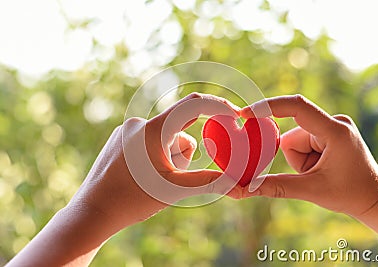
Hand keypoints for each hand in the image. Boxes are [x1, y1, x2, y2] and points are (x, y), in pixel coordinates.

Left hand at [7, 93, 241, 266]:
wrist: (93, 211)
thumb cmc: (132, 200)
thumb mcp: (174, 190)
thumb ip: (208, 182)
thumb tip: (236, 181)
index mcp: (154, 130)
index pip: (194, 105)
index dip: (218, 107)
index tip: (235, 115)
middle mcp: (139, 123)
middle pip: (180, 132)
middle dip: (182, 155)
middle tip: (165, 178)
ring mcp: (126, 130)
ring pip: (165, 139)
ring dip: (168, 158)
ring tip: (148, 180)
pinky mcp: (119, 138)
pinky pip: (149, 141)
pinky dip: (154, 156)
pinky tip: (138, 175)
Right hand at [240, 94, 377, 246]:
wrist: (374, 199)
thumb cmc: (350, 195)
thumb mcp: (311, 190)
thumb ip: (277, 186)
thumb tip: (245, 188)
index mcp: (334, 131)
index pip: (297, 107)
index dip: (269, 107)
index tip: (246, 113)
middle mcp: (334, 122)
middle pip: (292, 135)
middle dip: (294, 159)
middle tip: (312, 175)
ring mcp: (332, 126)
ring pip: (294, 140)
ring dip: (299, 160)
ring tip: (320, 173)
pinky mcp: (328, 131)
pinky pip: (301, 141)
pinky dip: (304, 157)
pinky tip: (321, 168)